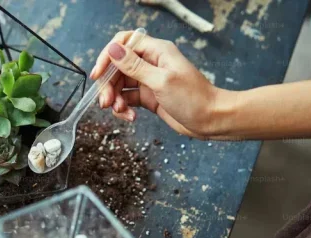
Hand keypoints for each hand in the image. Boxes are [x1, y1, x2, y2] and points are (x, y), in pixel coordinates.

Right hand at [91, 31, 229, 138]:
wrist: (211, 120)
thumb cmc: (194, 98)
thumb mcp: (161, 81)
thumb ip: (135, 66)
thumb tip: (113, 49)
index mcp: (156, 51)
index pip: (123, 44)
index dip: (107, 57)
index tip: (98, 75)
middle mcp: (150, 62)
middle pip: (117, 66)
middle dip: (108, 84)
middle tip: (106, 102)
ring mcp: (148, 80)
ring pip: (119, 84)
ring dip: (114, 98)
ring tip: (120, 111)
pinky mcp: (148, 96)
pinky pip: (126, 98)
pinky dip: (123, 107)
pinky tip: (130, 116)